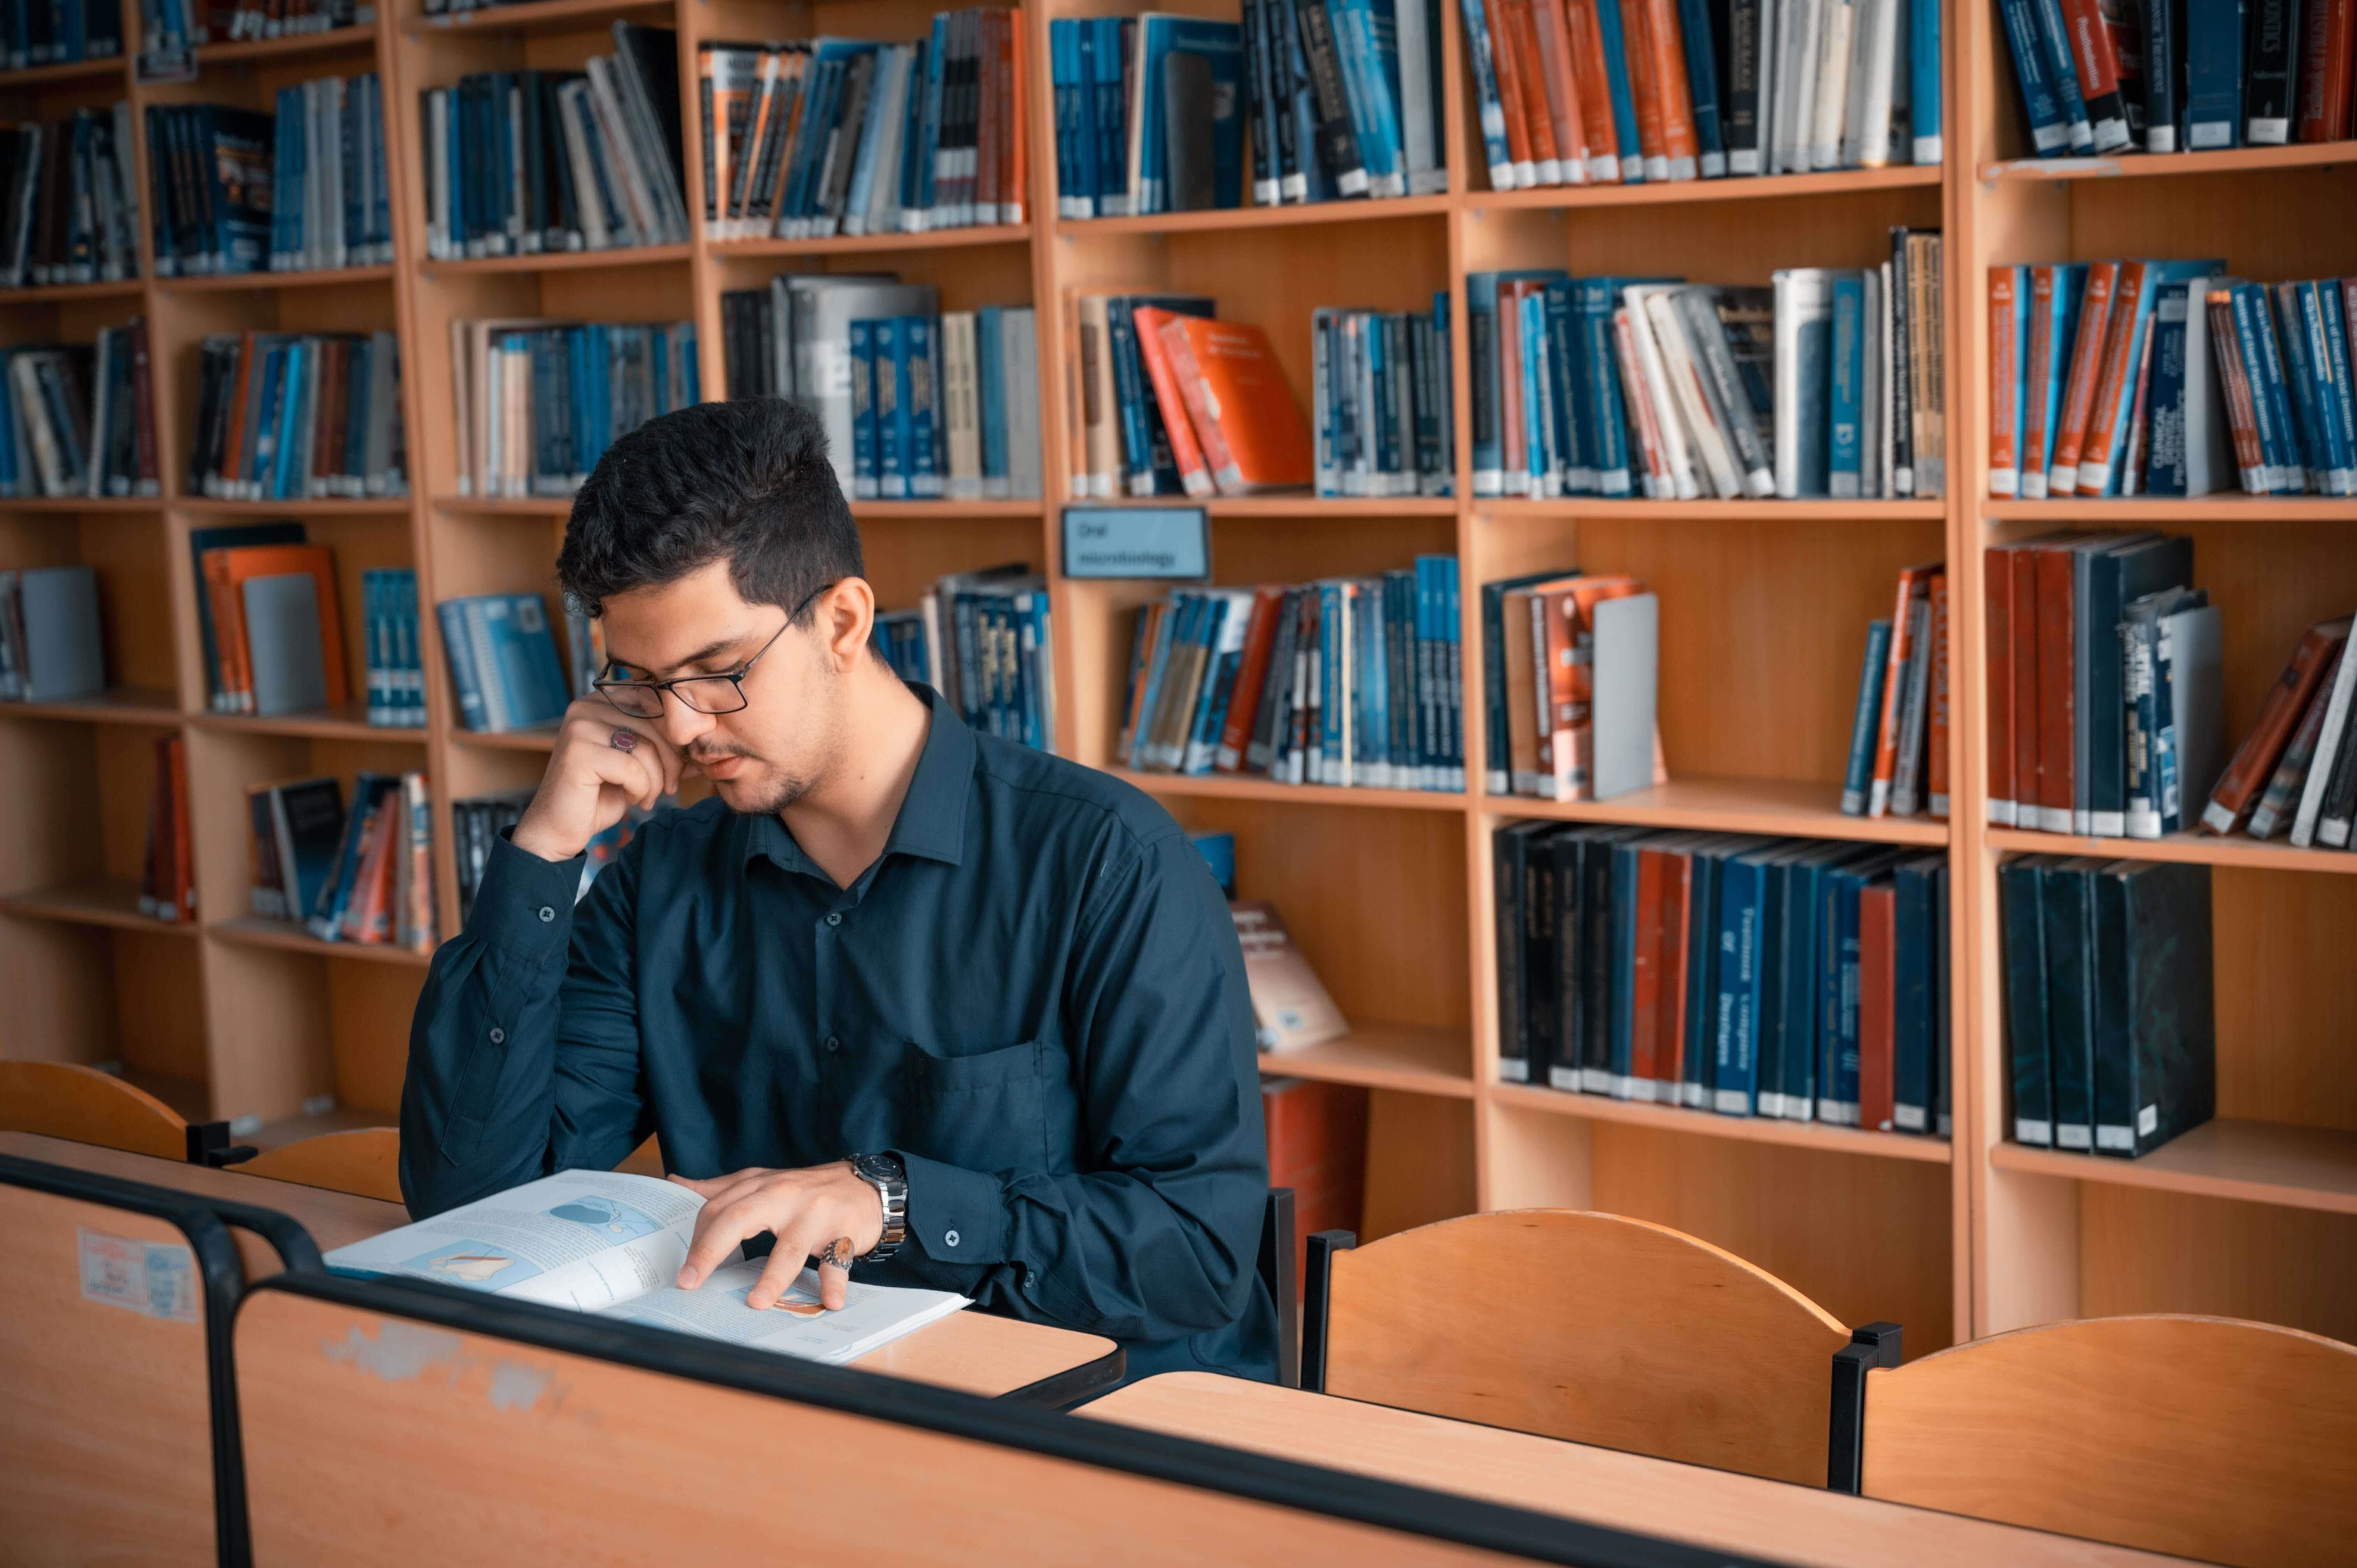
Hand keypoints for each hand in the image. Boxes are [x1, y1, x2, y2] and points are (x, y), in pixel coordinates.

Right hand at [511, 698, 686, 861]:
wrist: (559, 828)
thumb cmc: (601, 794)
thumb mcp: (637, 760)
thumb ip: (660, 740)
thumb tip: (704, 730)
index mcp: (601, 700)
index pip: (656, 702)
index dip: (676, 734)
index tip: (682, 764)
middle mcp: (586, 706)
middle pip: (655, 723)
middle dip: (673, 760)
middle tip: (669, 786)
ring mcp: (579, 726)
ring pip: (646, 747)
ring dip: (656, 780)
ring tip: (647, 796)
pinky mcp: (578, 752)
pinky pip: (633, 768)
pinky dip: (641, 789)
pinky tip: (632, 799)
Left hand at [668, 1163, 884, 1310]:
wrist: (866, 1186)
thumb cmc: (807, 1190)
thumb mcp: (763, 1182)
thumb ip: (721, 1188)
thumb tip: (675, 1183)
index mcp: (761, 1186)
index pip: (718, 1209)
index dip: (697, 1240)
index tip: (682, 1272)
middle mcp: (784, 1196)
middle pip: (740, 1219)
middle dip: (711, 1251)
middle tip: (690, 1281)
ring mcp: (815, 1215)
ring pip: (789, 1246)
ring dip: (773, 1276)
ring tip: (756, 1302)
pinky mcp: (844, 1232)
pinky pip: (836, 1259)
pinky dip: (834, 1282)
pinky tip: (830, 1302)